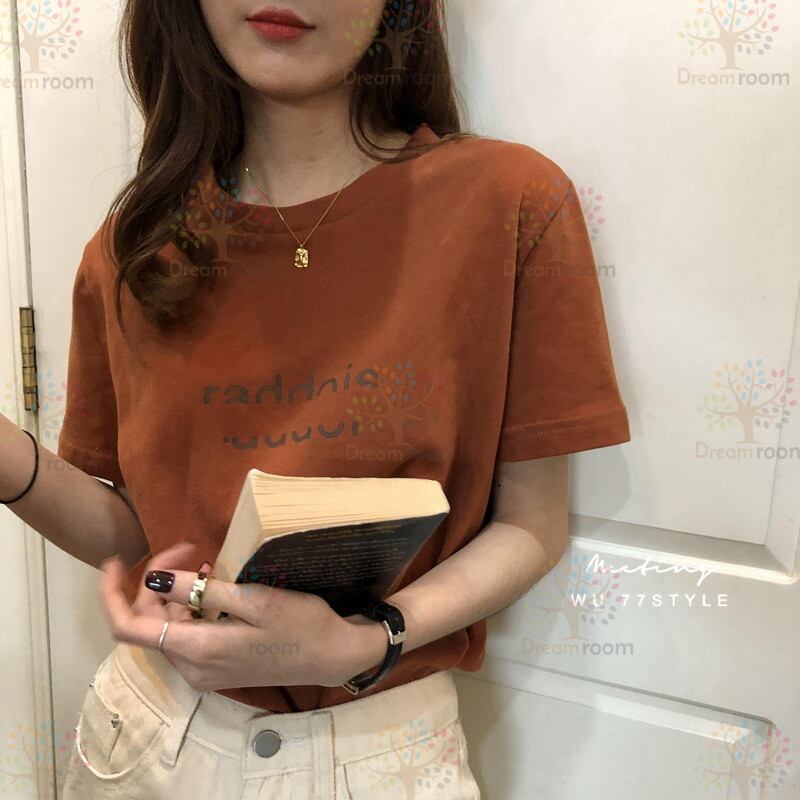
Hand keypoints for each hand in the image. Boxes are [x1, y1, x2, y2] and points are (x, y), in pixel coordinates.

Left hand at [100, 544, 387, 691]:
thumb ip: (200, 590)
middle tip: (192, 547)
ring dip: (177, 592)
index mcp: (198, 650)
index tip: (116, 560)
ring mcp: (203, 671)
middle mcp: (191, 667)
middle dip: (158, 581)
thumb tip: (154, 578)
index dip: (112, 594)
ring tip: (208, 561)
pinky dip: (191, 607)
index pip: (130, 628)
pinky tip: (215, 584)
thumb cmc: (301, 624)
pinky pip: (187, 634)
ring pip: (168, 627)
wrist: (333, 656)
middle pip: (149, 622)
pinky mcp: (217, 666)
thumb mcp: (255, 599)